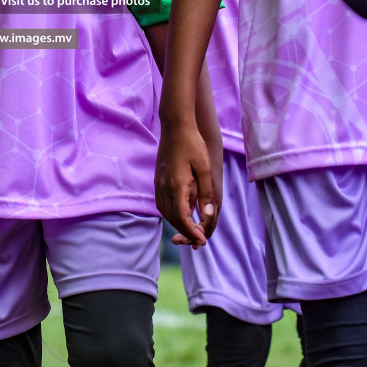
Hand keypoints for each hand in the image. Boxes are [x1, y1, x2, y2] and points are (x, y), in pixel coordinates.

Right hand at [155, 121, 219, 248]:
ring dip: (177, 222)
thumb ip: (206, 192)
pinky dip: (170, 212)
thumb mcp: (204, 168)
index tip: (202, 240)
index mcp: (176, 185)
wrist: (176, 125)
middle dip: (185, 231)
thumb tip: (208, 215)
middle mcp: (164, 186)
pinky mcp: (158, 179)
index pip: (182, 217)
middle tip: (199, 239)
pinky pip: (162, 202)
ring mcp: (159, 182)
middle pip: (172, 217)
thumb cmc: (193, 144)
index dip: (191, 232)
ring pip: (165, 211)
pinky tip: (180, 211)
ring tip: (191, 228)